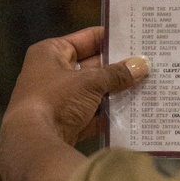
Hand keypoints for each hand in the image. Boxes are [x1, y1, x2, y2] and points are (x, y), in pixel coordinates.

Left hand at [5, 28, 148, 145]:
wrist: (33, 142)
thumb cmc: (56, 99)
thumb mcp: (89, 82)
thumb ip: (116, 74)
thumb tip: (142, 65)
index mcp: (50, 53)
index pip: (86, 39)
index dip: (110, 38)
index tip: (135, 38)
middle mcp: (51, 74)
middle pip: (91, 66)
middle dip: (117, 68)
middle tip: (146, 65)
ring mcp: (57, 101)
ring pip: (93, 92)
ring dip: (115, 92)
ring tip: (145, 86)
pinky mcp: (64, 124)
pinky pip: (91, 115)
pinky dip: (108, 115)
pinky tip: (132, 112)